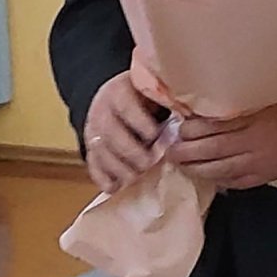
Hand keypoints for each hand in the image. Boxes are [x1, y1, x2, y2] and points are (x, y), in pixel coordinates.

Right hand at [83, 70, 165, 193]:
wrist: (117, 100)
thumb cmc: (143, 97)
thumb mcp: (154, 89)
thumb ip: (166, 98)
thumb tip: (185, 111)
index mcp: (119, 92)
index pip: (125, 105)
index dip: (140, 122)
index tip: (155, 134)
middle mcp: (101, 111)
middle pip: (110, 132)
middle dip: (130, 151)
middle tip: (149, 163)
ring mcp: (93, 132)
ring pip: (99, 151)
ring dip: (118, 168)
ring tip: (136, 177)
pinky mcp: (91, 150)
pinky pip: (92, 165)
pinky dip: (102, 179)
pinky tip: (115, 187)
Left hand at [166, 105, 276, 190]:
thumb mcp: (259, 100)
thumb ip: (233, 105)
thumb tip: (200, 110)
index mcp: (252, 119)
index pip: (214, 126)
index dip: (193, 129)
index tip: (180, 127)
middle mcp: (252, 142)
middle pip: (212, 149)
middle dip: (187, 151)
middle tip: (171, 150)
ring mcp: (256, 163)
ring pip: (218, 169)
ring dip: (195, 168)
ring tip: (181, 164)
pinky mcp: (261, 178)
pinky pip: (233, 182)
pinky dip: (216, 180)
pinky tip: (204, 175)